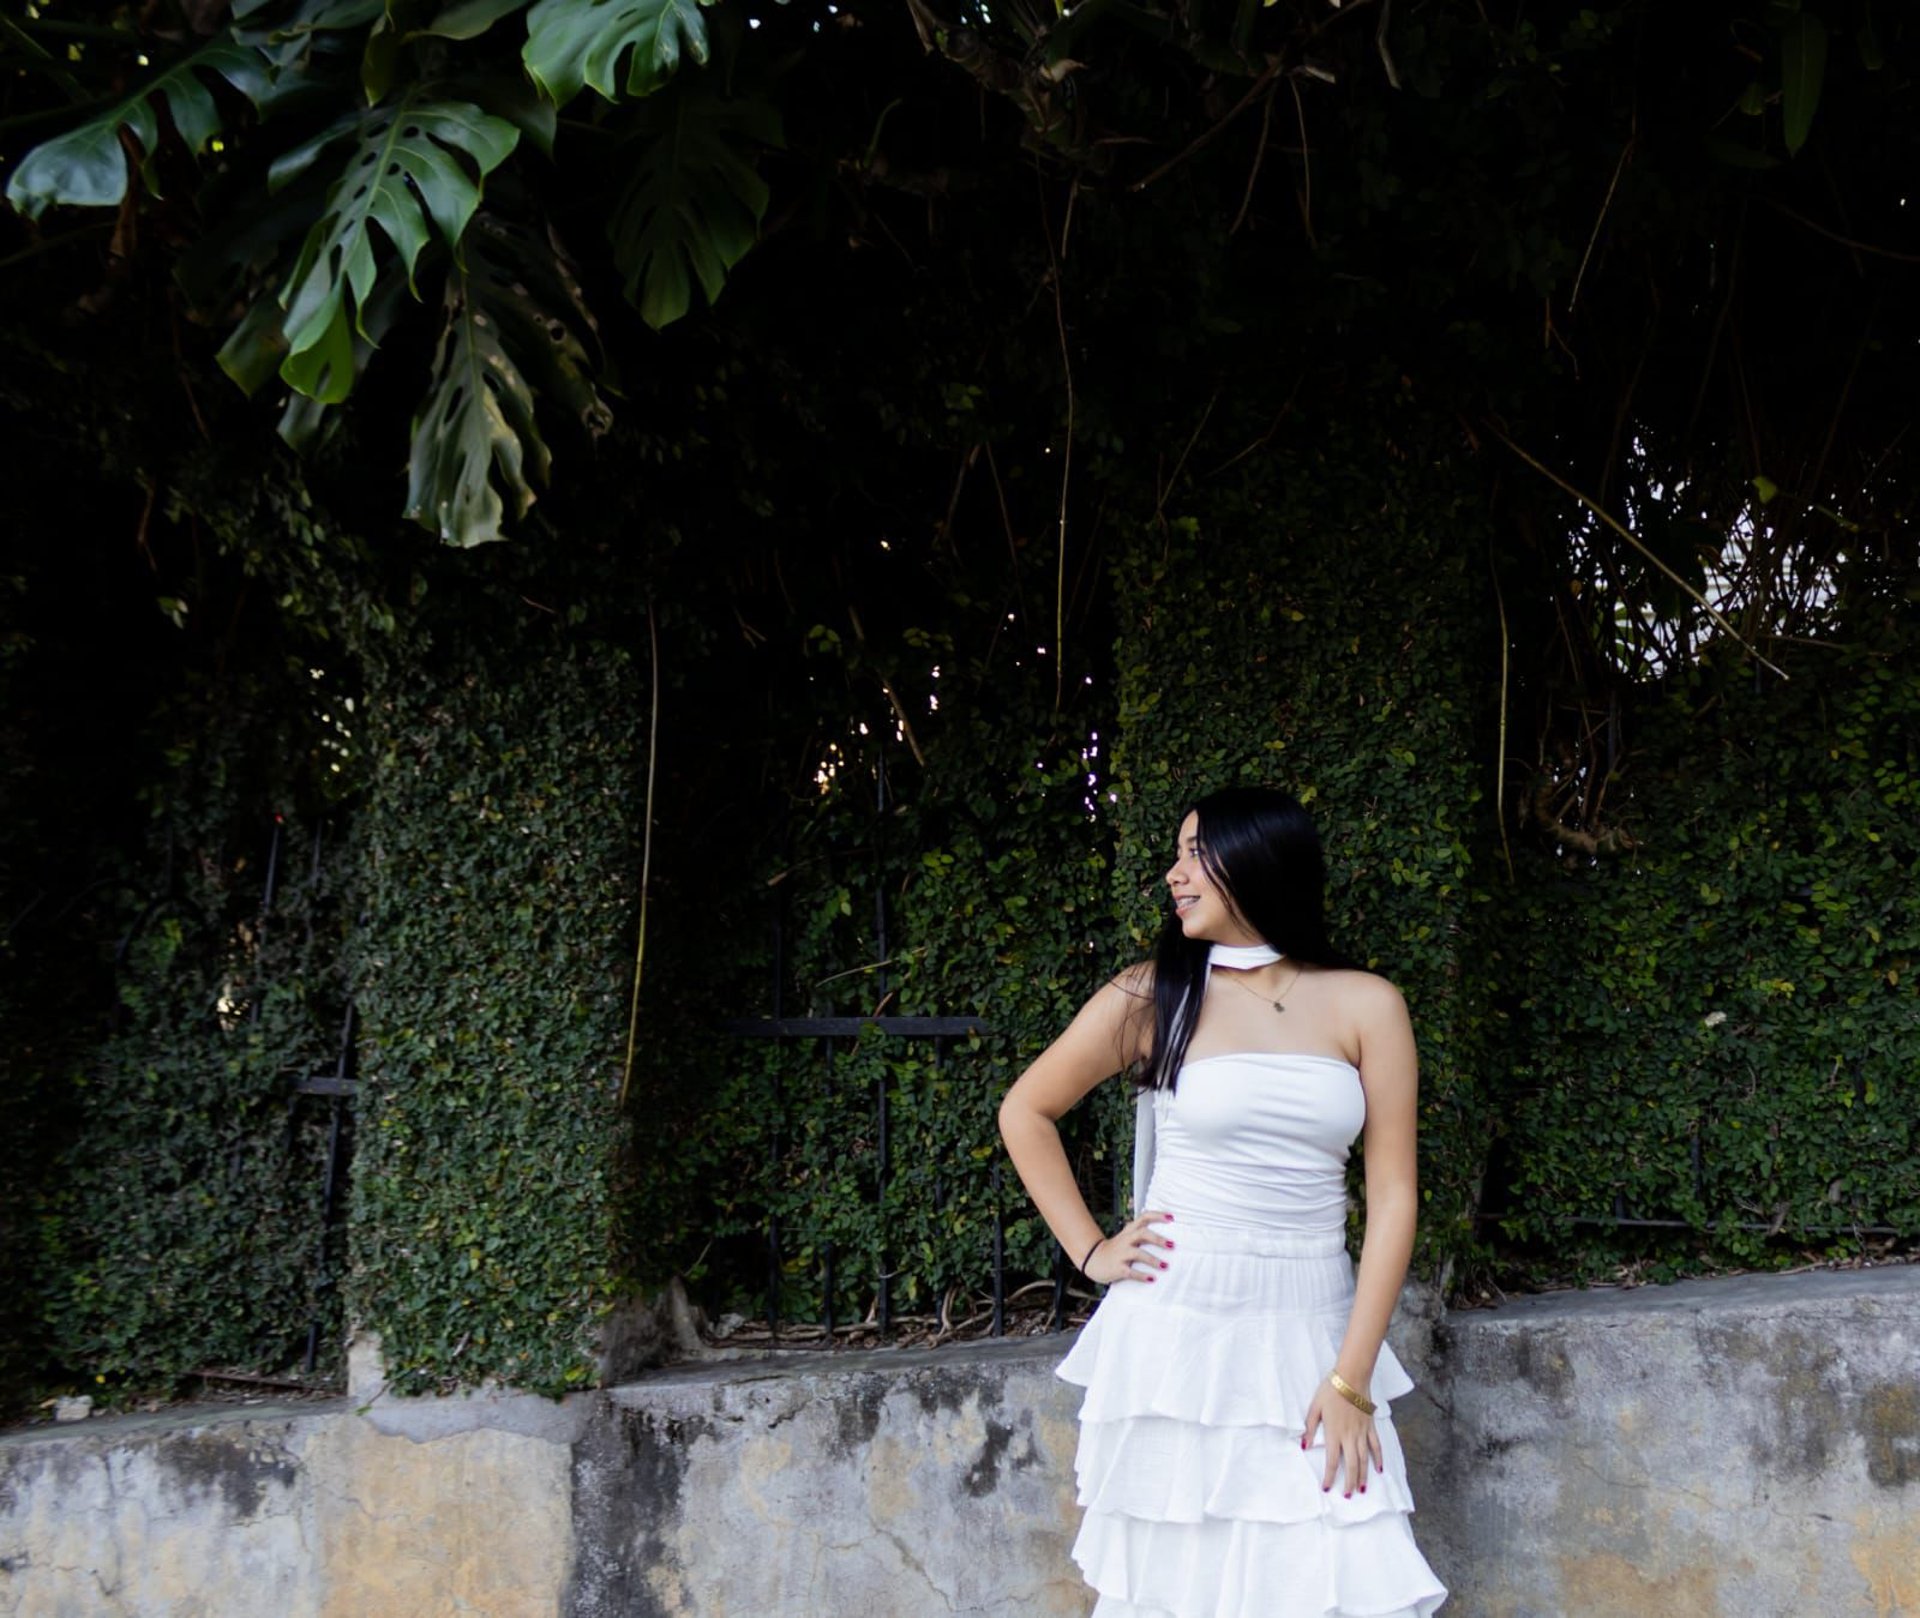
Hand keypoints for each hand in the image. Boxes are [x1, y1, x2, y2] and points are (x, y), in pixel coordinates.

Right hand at [1083, 1210, 1173, 1284]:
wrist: (1092, 1259)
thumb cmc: (1115, 1249)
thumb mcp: (1126, 1238)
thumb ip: (1141, 1235)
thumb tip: (1165, 1238)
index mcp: (1129, 1231)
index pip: (1144, 1217)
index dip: (1158, 1216)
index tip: (1171, 1218)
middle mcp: (1125, 1240)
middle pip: (1142, 1233)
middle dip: (1158, 1239)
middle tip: (1172, 1245)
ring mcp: (1121, 1254)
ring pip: (1138, 1253)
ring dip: (1153, 1260)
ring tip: (1165, 1266)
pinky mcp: (1118, 1268)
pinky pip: (1131, 1272)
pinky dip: (1142, 1275)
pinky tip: (1152, 1279)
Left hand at [1301, 1375, 1383, 1498]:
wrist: (1351, 1377)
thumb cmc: (1330, 1390)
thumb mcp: (1314, 1407)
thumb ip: (1309, 1427)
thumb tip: (1304, 1445)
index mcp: (1334, 1433)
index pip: (1332, 1461)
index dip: (1329, 1476)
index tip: (1326, 1488)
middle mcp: (1350, 1436)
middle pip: (1351, 1465)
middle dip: (1348, 1482)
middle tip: (1347, 1496)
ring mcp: (1362, 1432)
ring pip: (1364, 1459)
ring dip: (1362, 1475)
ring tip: (1361, 1489)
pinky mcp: (1370, 1426)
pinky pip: (1376, 1446)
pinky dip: (1378, 1459)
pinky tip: (1378, 1470)